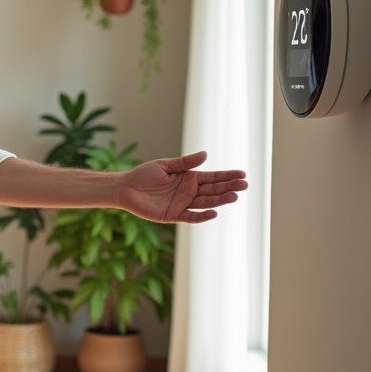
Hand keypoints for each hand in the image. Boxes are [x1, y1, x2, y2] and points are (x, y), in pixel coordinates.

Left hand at [119, 151, 247, 223]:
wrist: (126, 188)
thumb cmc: (144, 175)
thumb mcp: (165, 165)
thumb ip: (185, 163)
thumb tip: (206, 155)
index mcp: (189, 178)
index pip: (212, 177)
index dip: (227, 176)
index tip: (242, 174)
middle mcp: (189, 191)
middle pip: (213, 190)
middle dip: (229, 187)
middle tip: (244, 185)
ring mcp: (182, 204)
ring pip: (205, 203)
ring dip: (220, 200)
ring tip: (234, 196)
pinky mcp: (174, 215)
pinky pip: (191, 217)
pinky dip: (202, 216)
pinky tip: (213, 212)